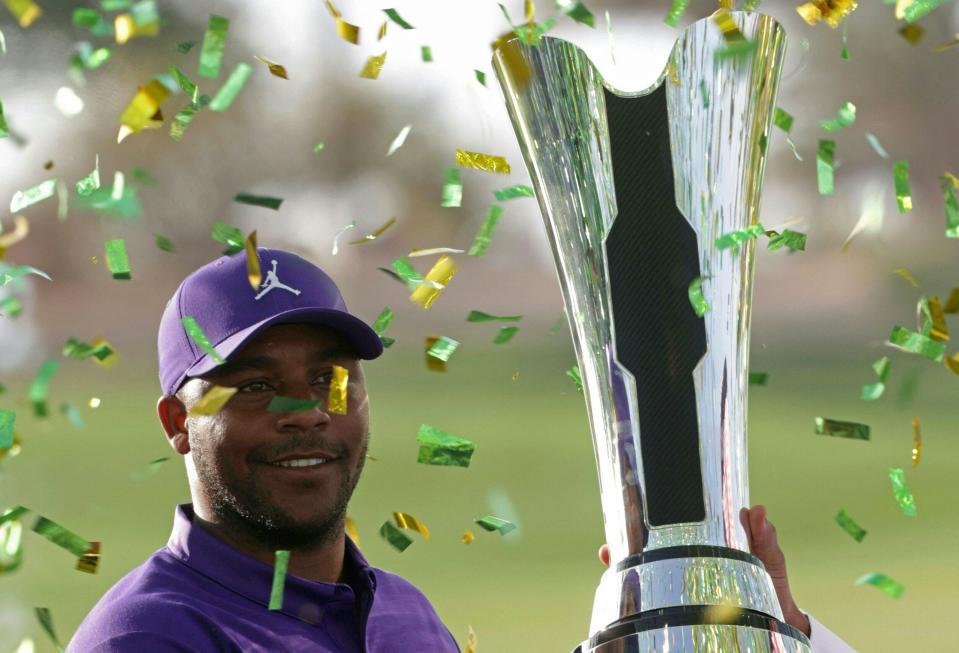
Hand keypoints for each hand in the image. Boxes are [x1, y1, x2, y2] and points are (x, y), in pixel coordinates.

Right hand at [596, 504, 810, 636]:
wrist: (778, 622)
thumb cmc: (772, 584)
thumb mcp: (770, 559)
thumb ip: (765, 538)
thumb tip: (758, 510)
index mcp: (708, 542)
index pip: (674, 524)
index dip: (650, 515)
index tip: (632, 506)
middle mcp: (691, 558)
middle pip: (651, 544)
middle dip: (627, 539)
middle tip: (612, 540)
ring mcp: (686, 580)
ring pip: (647, 568)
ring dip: (626, 562)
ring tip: (610, 557)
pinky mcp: (686, 605)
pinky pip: (657, 597)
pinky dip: (637, 591)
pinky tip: (623, 588)